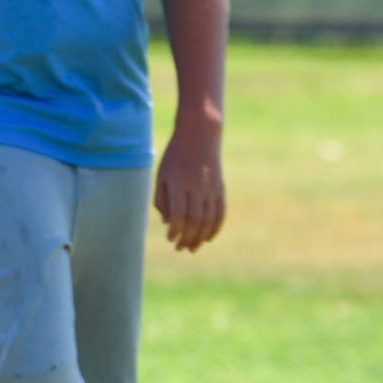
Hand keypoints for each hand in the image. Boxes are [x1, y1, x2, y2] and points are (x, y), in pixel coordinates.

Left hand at [153, 118, 225, 251]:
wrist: (201, 134)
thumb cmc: (175, 156)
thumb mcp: (162, 175)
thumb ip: (162, 199)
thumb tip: (168, 222)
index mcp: (179, 182)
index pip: (179, 213)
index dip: (175, 230)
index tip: (170, 238)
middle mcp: (197, 186)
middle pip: (195, 220)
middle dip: (188, 238)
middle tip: (180, 248)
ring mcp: (212, 188)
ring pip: (209, 219)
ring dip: (201, 237)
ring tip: (193, 247)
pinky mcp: (221, 188)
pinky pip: (221, 212)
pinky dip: (216, 227)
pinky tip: (208, 237)